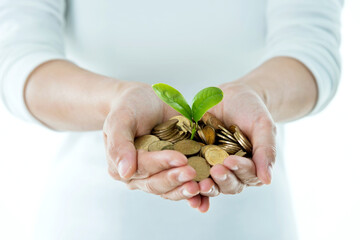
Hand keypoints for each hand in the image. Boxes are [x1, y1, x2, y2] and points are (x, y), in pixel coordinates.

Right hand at [103, 82, 200, 200]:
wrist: (147, 101)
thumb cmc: (130, 107)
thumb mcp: (121, 118)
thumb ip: (120, 143)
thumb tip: (125, 172)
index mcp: (122, 165)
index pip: (142, 168)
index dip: (161, 164)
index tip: (180, 158)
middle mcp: (140, 176)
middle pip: (157, 183)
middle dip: (176, 178)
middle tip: (192, 173)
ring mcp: (159, 175)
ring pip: (171, 190)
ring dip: (185, 190)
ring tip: (202, 187)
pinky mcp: (176, 172)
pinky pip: (184, 186)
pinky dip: (195, 196)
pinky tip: (205, 198)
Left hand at [199, 81, 275, 195]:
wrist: (230, 96)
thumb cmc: (251, 109)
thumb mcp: (262, 125)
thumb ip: (266, 150)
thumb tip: (267, 180)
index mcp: (251, 166)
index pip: (248, 174)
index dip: (240, 169)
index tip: (231, 161)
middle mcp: (232, 172)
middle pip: (229, 184)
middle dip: (222, 179)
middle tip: (215, 170)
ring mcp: (213, 168)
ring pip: (212, 184)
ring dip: (206, 187)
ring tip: (199, 183)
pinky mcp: (196, 162)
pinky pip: (193, 176)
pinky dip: (190, 185)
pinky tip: (184, 186)